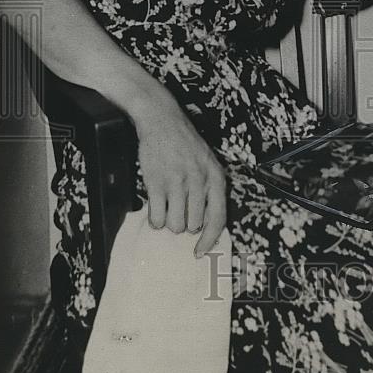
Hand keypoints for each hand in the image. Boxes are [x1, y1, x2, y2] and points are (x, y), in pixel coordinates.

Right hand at [134, 92, 226, 257]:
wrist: (162, 120)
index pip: (218, 219)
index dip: (209, 240)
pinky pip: (156, 217)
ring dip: (169, 222)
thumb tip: (206, 226)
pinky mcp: (156, 182)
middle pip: (194, 225)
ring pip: (175, 224)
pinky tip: (155, 208)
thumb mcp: (207, 163)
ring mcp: (177, 182)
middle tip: (178, 211)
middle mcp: (198, 181)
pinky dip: (154, 219)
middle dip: (185, 224)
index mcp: (215, 177)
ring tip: (167, 207)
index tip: (199, 252)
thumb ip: (209, 190)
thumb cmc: (185, 144)